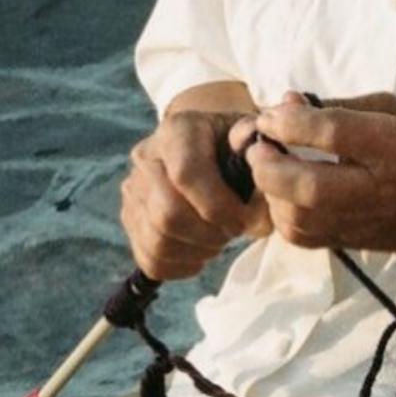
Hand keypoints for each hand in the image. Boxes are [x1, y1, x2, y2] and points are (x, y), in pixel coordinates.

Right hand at [121, 108, 264, 280]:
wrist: (212, 147)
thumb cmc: (240, 150)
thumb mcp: (257, 146)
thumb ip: (264, 169)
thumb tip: (259, 202)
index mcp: (179, 130)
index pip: (186, 174)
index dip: (219, 207)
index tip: (244, 219)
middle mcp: (147, 155)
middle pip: (167, 214)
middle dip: (209, 234)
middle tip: (232, 231)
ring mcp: (134, 188)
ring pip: (157, 240)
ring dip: (196, 251)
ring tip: (217, 239)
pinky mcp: (130, 217)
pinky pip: (149, 258)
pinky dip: (180, 266)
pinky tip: (200, 253)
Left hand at [243, 92, 395, 255]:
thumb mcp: (395, 110)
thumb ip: (337, 107)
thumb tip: (285, 102)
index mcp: (395, 147)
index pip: (331, 133)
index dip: (290, 121)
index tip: (270, 114)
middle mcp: (378, 189)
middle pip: (306, 185)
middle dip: (268, 163)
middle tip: (258, 145)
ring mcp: (364, 222)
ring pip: (298, 219)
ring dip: (271, 191)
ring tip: (270, 167)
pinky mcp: (353, 243)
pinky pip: (302, 236)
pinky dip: (282, 213)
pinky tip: (285, 193)